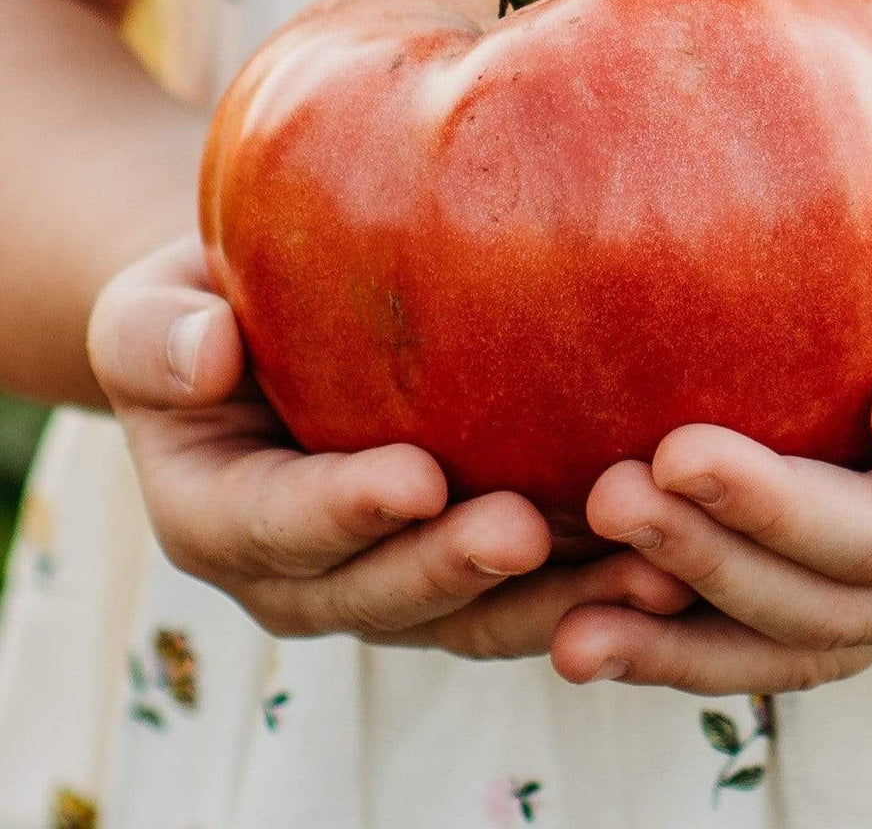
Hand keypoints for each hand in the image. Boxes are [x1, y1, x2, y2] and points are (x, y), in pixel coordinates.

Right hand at [89, 236, 692, 653]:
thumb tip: (206, 352)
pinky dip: (592, 588)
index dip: (340, 513)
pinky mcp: (458, 566)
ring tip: (639, 573)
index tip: (415, 478)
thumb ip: (156, 336)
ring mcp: (387, 581)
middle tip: (527, 531)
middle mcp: (303, 574)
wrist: (266, 333)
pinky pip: (526, 596)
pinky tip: (665, 562)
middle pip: (378, 595)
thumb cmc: (209, 308)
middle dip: (452, 570)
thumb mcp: (153, 308)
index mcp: (218, 517)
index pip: (272, 526)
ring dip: (551, 605)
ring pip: (469, 618)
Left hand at [552, 184, 871, 692]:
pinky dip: (691, 614)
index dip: (776, 510)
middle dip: (704, 562)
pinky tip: (604, 601)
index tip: (675, 455)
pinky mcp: (863, 534)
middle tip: (601, 503)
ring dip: (678, 631)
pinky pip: (773, 599)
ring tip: (570, 630)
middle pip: (816, 599)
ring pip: (784, 630)